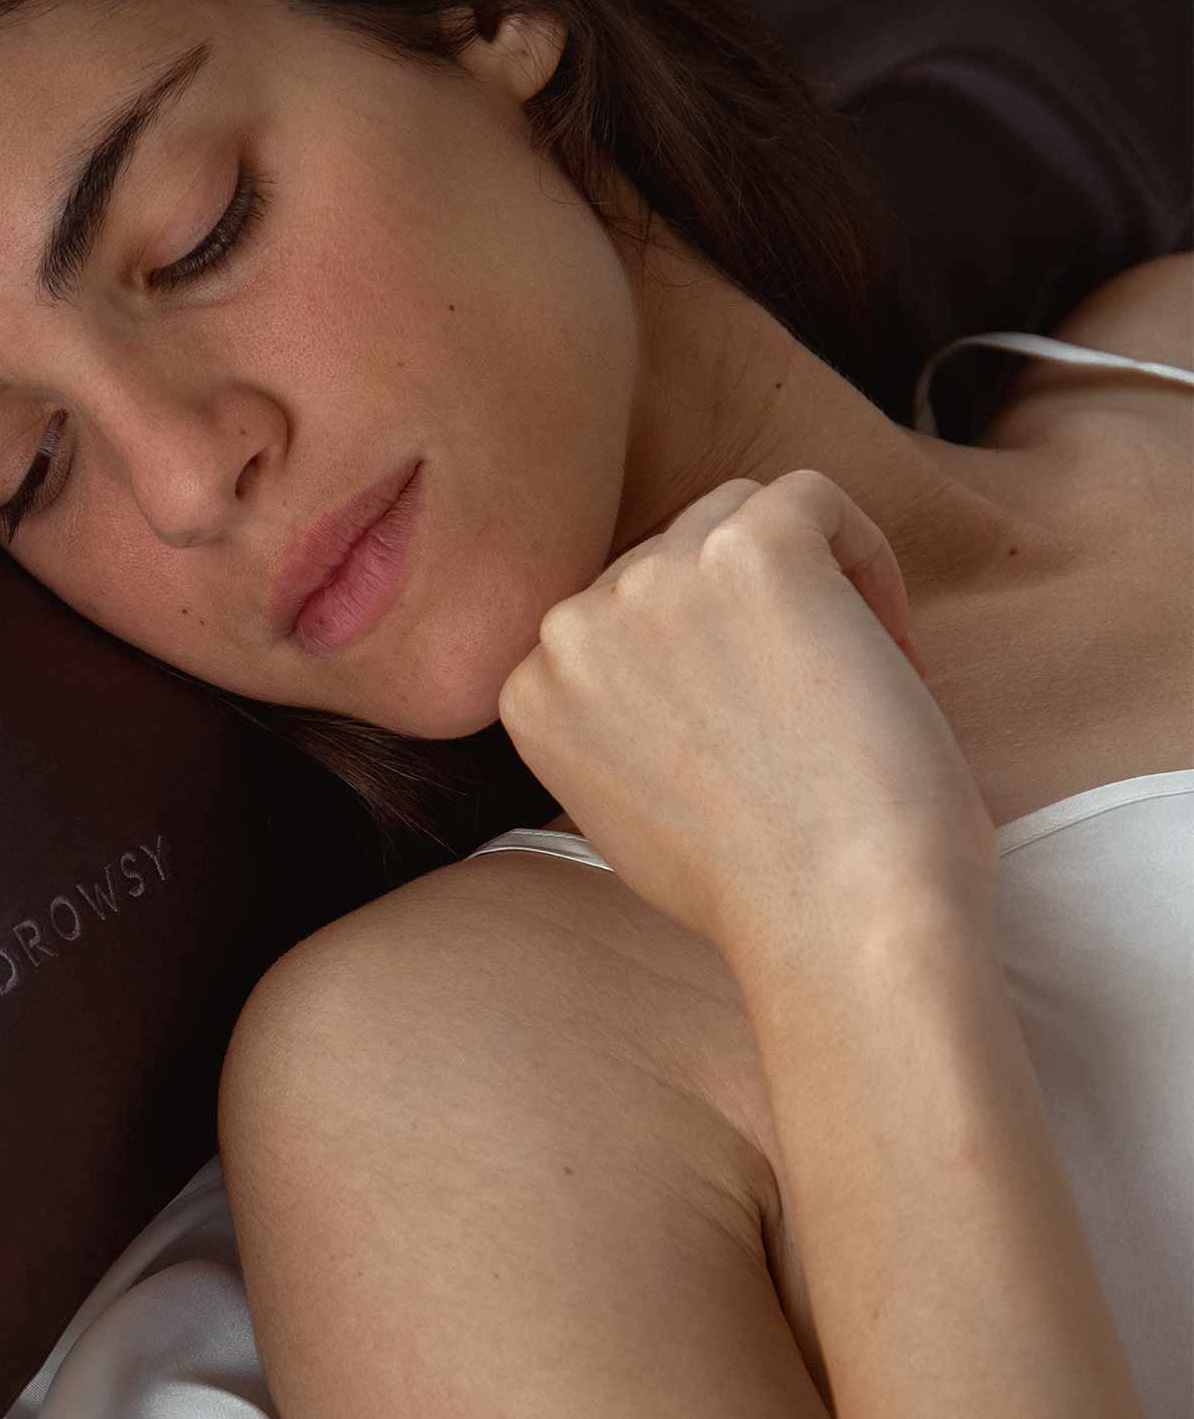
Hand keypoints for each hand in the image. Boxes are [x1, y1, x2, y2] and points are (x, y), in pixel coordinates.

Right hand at [496, 470, 997, 977]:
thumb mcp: (623, 806)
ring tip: (856, 678)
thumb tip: (665, 664)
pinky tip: (888, 648)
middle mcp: (571, 624)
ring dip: (806, 581)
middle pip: (668, 552)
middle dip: (748, 615)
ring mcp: (652, 581)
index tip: (754, 725)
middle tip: (814, 705)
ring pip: (738, 512)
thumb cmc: (758, 890)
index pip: (609, 611)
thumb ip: (612, 719)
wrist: (836, 920)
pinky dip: (863, 558)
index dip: (699, 656)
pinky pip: (811, 498)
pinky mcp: (750, 552)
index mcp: (529, 685)